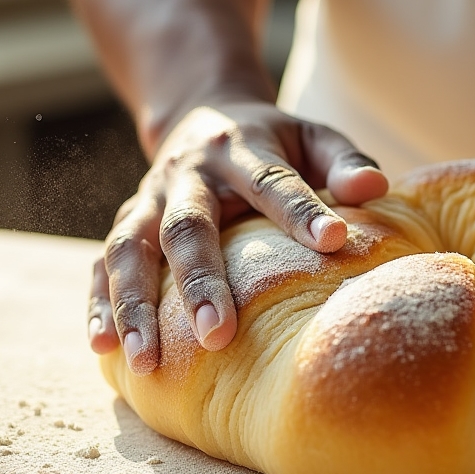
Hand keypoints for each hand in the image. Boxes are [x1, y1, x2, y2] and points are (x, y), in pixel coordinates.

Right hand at [88, 101, 387, 373]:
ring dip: (134, 305)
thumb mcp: (312, 137)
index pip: (273, 181)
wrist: (203, 113)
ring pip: (130, 249)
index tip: (332, 241)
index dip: (302, 211)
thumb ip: (343, 162)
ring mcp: (151, 198)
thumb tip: (375, 188)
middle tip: (218, 334)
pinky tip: (104, 349)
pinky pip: (103, 263)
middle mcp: (190, 174)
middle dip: (200, 281)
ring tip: (146, 360)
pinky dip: (99, 304)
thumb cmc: (274, 141)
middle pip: (188, 226)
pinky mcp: (129, 221)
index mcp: (243, 149)